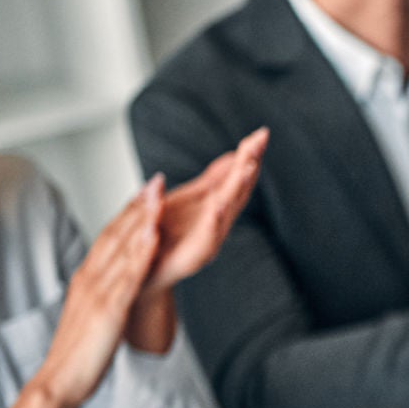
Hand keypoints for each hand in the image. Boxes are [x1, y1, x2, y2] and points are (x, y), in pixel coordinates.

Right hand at [8, 177, 164, 407]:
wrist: (59, 383)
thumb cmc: (81, 353)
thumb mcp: (99, 314)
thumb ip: (110, 294)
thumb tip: (122, 283)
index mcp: (90, 278)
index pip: (111, 238)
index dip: (131, 212)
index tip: (149, 191)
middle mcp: (90, 278)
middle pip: (115, 235)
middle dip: (138, 206)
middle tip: (158, 180)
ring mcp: (97, 292)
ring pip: (120, 249)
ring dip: (140, 219)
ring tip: (158, 194)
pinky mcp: (106, 311)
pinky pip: (125, 278)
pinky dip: (139, 254)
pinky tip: (153, 237)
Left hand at [142, 127, 267, 294]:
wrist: (147, 273)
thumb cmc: (167, 237)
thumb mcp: (191, 198)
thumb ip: (214, 179)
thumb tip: (235, 155)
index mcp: (216, 204)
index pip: (237, 176)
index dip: (249, 154)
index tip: (261, 133)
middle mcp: (218, 220)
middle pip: (238, 188)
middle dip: (249, 164)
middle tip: (259, 141)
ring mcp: (209, 238)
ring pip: (227, 209)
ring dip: (238, 188)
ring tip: (248, 166)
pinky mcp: (194, 256)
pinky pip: (206, 237)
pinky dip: (214, 221)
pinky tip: (219, 205)